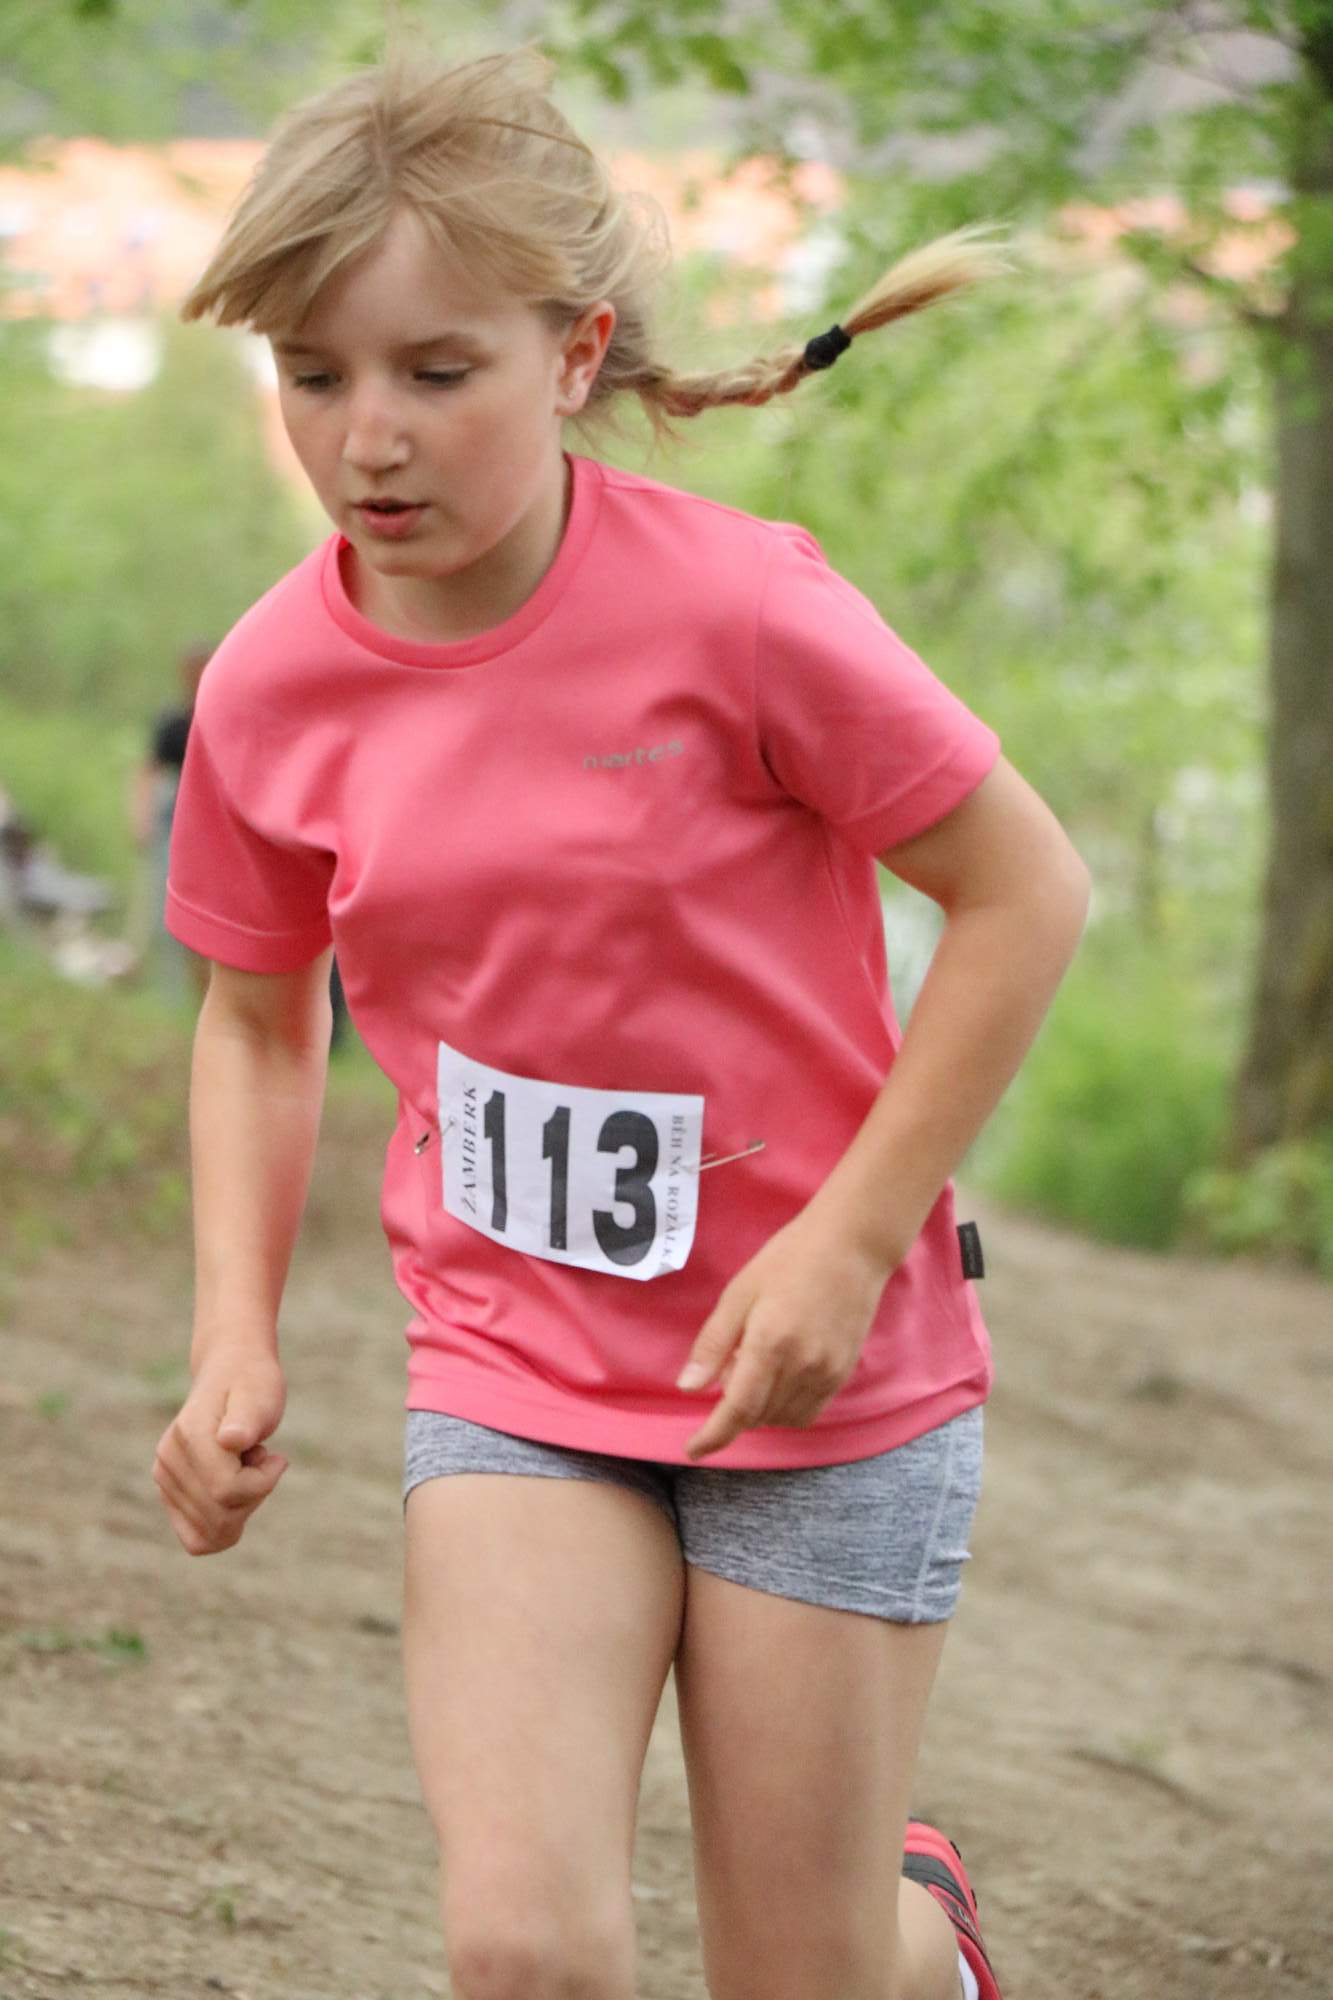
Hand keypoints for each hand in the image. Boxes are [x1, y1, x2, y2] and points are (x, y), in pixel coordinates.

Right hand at [152, 1350, 288, 1555]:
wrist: (230, 1372)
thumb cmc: (252, 1383)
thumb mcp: (261, 1394)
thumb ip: (248, 1418)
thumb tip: (231, 1440)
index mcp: (190, 1436)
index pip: (227, 1492)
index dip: (263, 1482)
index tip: (275, 1456)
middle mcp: (168, 1460)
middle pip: (220, 1518)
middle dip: (253, 1497)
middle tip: (257, 1460)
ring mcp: (164, 1478)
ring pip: (210, 1534)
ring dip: (240, 1508)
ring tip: (242, 1469)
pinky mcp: (169, 1492)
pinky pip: (196, 1538)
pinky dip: (223, 1524)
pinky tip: (233, 1489)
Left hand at [676, 1208, 897, 1460]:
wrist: (853, 1246)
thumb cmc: (789, 1259)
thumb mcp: (740, 1292)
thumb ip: (713, 1343)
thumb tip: (689, 1388)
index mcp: (770, 1344)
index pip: (738, 1409)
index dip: (714, 1436)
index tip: (693, 1451)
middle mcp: (802, 1366)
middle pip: (759, 1416)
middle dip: (734, 1406)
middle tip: (731, 1362)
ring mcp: (828, 1373)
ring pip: (783, 1418)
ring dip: (761, 1408)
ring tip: (757, 1363)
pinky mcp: (844, 1372)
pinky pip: (809, 1411)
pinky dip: (786, 1407)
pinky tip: (781, 1375)